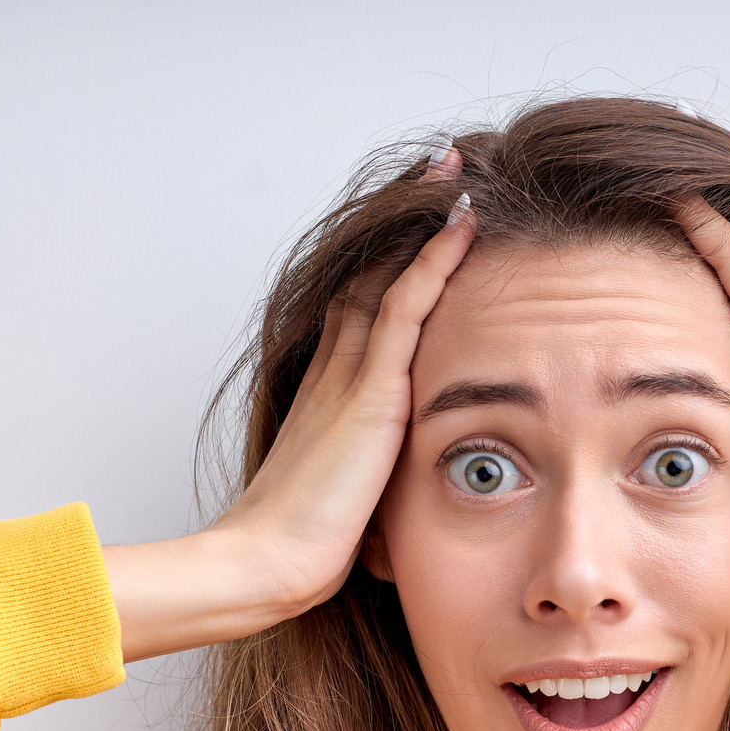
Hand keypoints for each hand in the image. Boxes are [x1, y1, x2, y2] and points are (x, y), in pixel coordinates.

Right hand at [104, 161, 473, 661]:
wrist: (266, 563)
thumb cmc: (304, 548)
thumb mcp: (351, 500)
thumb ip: (373, 480)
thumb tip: (394, 504)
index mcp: (332, 391)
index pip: (369, 307)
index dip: (398, 260)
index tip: (428, 221)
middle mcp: (337, 368)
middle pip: (376, 272)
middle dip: (408, 219)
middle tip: (442, 169)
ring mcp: (351, 373)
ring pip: (390, 272)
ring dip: (424, 217)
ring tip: (456, 168)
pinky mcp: (371, 388)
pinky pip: (409, 302)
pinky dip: (436, 257)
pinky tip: (463, 219)